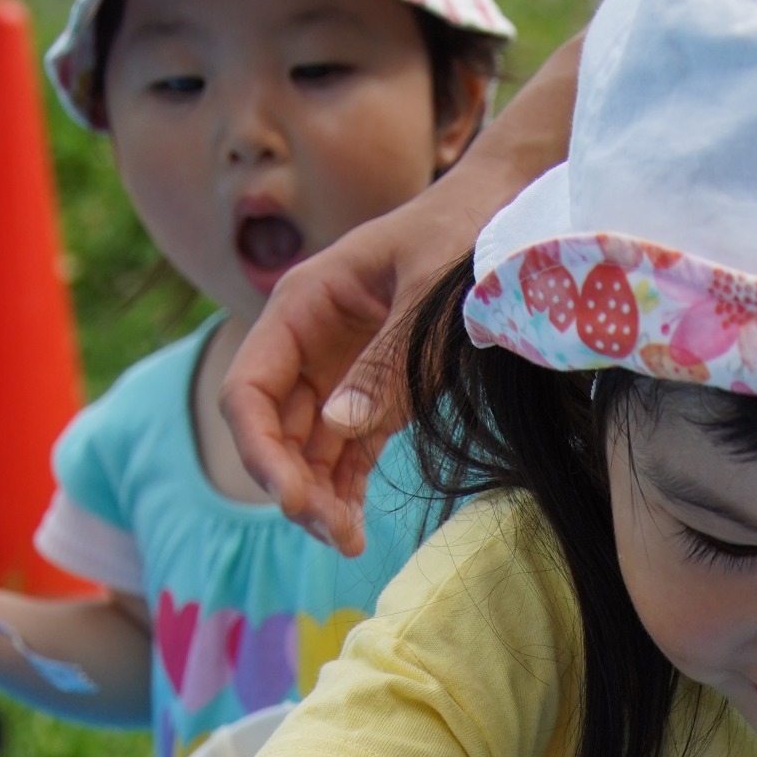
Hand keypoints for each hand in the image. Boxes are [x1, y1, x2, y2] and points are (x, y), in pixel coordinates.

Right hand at [218, 163, 488, 554]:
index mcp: (302, 305)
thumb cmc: (467, 235)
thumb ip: (390, 361)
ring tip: (347, 542)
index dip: (260, 451)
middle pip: (273, 428)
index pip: (248, 389)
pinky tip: (355, 526)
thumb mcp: (432, 295)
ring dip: (317, 497)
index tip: (293, 500)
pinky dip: (344, 489)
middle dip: (292, 485)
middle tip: (334, 535)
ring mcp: (337, 370)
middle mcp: (307, 341)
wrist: (508, 213)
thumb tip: (339, 428)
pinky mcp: (372, 394)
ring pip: (305, 448)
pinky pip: (344, 451)